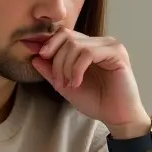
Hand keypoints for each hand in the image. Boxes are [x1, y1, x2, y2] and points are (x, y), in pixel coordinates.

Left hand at [32, 28, 147, 130]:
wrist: (117, 117)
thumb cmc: (96, 102)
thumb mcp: (66, 86)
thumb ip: (51, 72)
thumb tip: (34, 57)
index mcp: (89, 46)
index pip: (64, 34)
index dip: (49, 44)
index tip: (39, 57)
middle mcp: (100, 42)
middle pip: (67, 37)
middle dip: (57, 60)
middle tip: (59, 81)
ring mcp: (110, 46)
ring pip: (76, 45)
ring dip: (66, 67)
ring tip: (69, 85)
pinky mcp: (117, 53)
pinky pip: (88, 53)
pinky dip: (77, 69)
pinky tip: (77, 82)